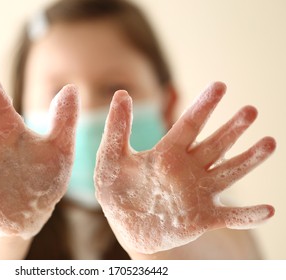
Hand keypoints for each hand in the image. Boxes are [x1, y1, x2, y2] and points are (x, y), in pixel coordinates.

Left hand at [94, 82, 275, 253]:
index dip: (204, 106)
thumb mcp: (111, 158)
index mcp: (168, 152)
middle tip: (250, 110)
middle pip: (215, 144)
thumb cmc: (116, 190)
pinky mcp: (203, 218)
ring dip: (249, 160)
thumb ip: (117, 129)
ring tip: (269, 143)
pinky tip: (268, 211)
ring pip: (229, 172)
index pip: (190, 124)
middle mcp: (188, 168)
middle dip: (232, 128)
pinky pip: (230, 217)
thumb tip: (121, 94)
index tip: (220, 85)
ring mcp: (198, 192)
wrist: (125, 226)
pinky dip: (248, 216)